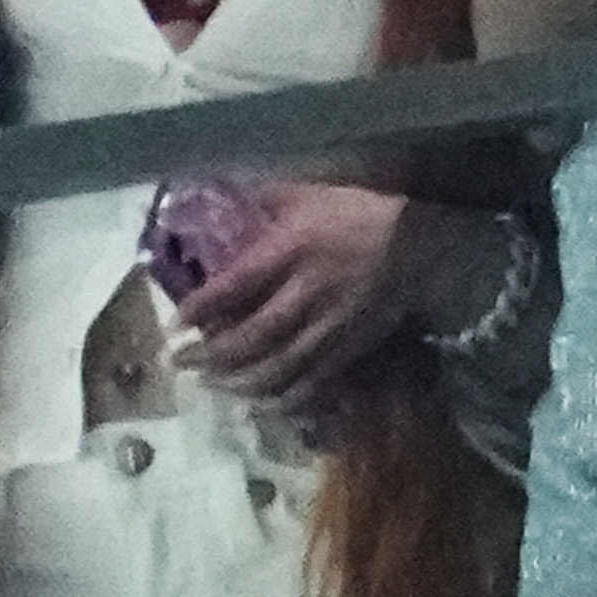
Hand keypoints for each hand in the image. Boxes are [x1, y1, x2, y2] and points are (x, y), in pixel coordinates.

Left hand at [173, 184, 488, 431]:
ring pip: (280, 366)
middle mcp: (306, 293)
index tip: (175, 324)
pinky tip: (265, 404)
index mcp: (291, 251)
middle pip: (252, 336)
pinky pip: (315, 380)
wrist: (421, 240)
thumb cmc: (360, 210)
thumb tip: (223, 195)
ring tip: (214, 385)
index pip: (235, 286)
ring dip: (241, 381)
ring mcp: (331, 326)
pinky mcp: (352, 346)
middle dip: (212, 355)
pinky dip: (286, 396)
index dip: (201, 309)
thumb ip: (265, 199)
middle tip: (182, 363)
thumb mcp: (309, 192)